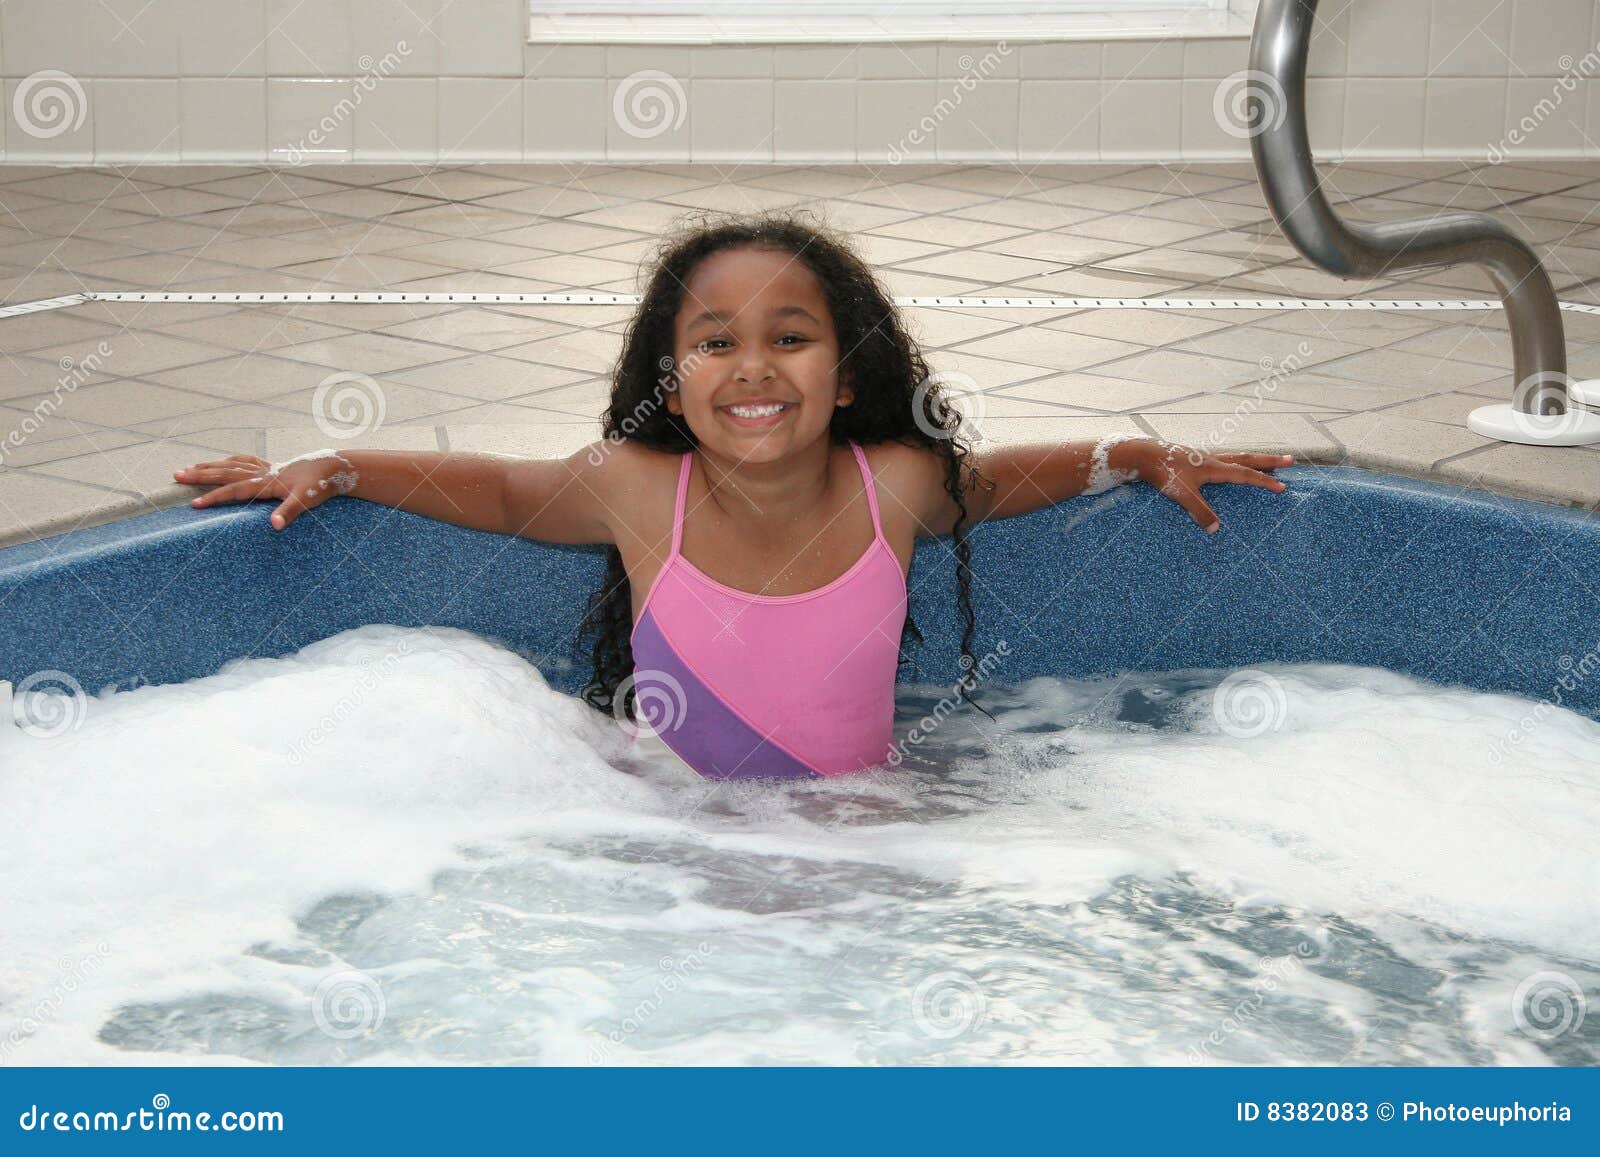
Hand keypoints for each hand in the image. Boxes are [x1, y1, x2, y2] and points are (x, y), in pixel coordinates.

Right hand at [173, 451, 356, 530]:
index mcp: (266, 483)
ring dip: (211, 466)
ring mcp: (267, 468)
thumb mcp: (306, 501)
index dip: (213, 497)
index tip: (193, 504)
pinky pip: (247, 462)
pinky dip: (233, 461)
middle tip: (176, 475)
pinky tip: (227, 463)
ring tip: (191, 468)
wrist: (336, 467)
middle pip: (225, 472)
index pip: (233, 490)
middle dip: (200, 475)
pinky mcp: (275, 467)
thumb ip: (289, 512)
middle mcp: (263, 473)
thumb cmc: (321, 485)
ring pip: (232, 465)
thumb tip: (274, 525)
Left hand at [1132, 441, 1292, 533]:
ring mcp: (1204, 457)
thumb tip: (1216, 529)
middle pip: (1247, 459)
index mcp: (1213, 467)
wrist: (1143, 454)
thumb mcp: (1181, 494)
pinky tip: (1231, 467)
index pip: (1245, 475)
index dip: (1264, 481)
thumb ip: (1199, 511)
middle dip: (1270, 461)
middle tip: (1291, 459)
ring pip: (1236, 457)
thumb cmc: (1163, 472)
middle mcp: (1212, 459)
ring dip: (1254, 460)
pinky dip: (1235, 462)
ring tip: (1269, 462)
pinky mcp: (1195, 459)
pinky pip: (1222, 460)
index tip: (1283, 486)